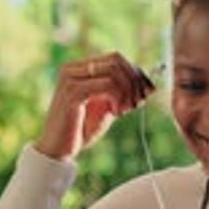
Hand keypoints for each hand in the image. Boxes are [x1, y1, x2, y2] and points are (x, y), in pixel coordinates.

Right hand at [34, 52, 154, 160]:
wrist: (58, 150)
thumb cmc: (81, 129)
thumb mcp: (108, 108)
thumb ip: (124, 94)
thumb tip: (150, 86)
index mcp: (79, 68)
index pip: (116, 58)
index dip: (136, 73)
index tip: (147, 93)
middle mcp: (72, 68)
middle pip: (116, 60)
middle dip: (134, 81)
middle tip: (137, 102)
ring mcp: (70, 79)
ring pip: (114, 71)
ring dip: (127, 91)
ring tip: (124, 110)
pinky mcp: (73, 93)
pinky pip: (107, 85)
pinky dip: (118, 98)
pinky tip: (116, 113)